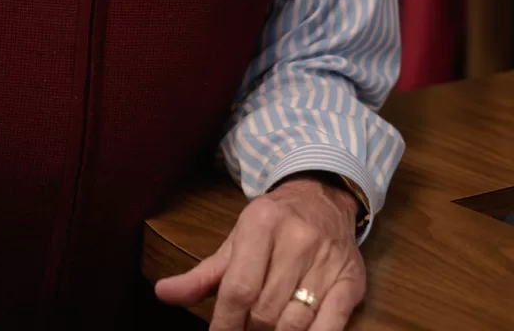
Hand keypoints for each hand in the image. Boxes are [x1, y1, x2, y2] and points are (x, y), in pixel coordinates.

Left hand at [154, 175, 365, 329]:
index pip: (238, 289)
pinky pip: (330, 327)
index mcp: (261, 224)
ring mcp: (327, 260)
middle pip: (265, 311)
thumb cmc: (273, 224)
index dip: (225, 325)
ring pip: (294, 323)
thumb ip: (202, 274)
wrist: (323, 196)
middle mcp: (297, 239)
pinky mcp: (351, 280)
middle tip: (245, 329)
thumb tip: (163, 294)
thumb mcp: (235, 240)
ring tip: (267, 329)